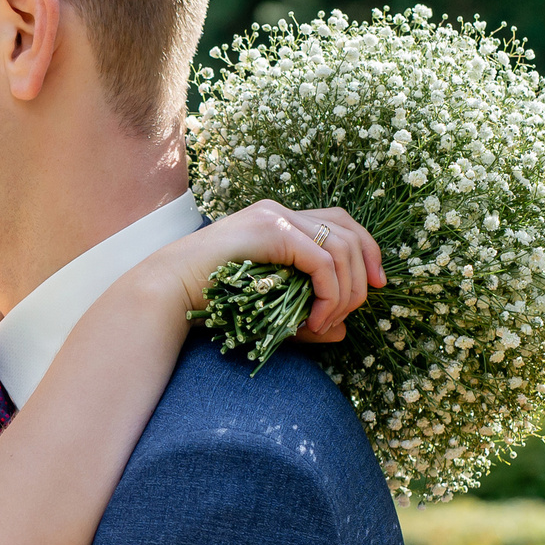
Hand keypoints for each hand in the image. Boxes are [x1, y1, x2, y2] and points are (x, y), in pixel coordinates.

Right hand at [143, 201, 385, 341]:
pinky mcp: (270, 231)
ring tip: (325, 323)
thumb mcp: (267, 310)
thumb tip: (342, 332)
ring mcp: (274, 217)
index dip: (369, 251)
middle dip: (366, 271)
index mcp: (278, 222)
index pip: (340, 223)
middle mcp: (279, 211)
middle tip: (357, 310)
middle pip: (349, 229)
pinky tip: (314, 319)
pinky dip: (328, 293)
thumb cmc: (208, 302)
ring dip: (345, 292)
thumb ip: (304, 318)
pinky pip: (321, 262)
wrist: (167, 292)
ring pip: (340, 249)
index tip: (377, 287)